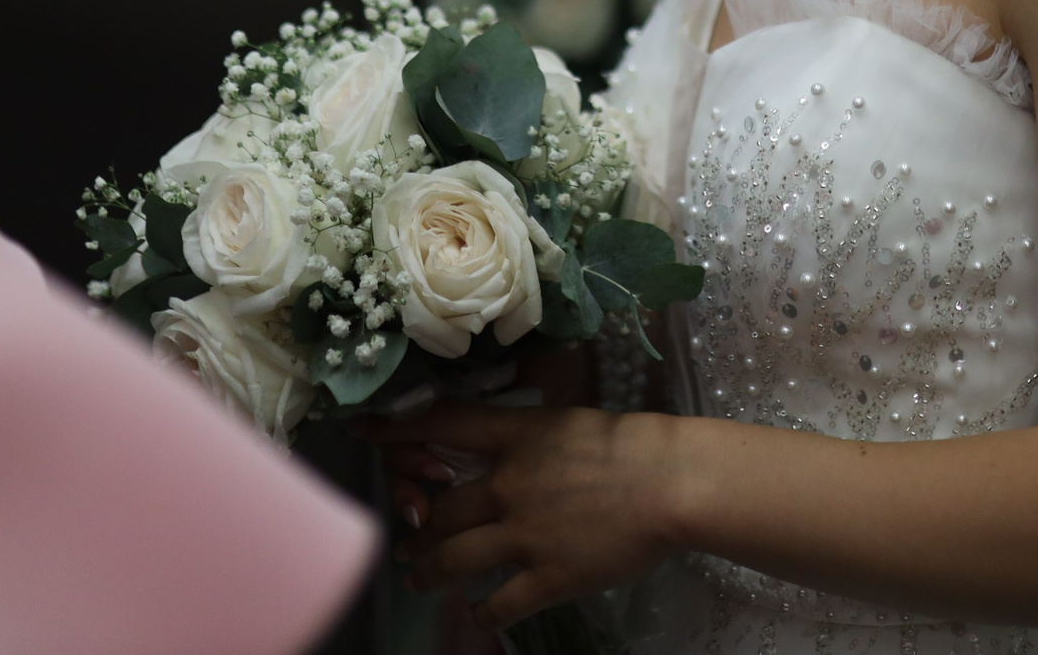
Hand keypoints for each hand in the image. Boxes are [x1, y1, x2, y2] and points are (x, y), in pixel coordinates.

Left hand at [369, 402, 682, 628]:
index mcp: (516, 437)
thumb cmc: (632, 444)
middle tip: (409, 539)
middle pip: (439, 510)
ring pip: (452, 559)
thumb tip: (506, 449)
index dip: (397, 428)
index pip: (441, 423)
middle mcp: (508, 485)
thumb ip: (528, 437)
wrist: (671, 482)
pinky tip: (478, 615)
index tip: (365, 430)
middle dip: (416, 528)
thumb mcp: (568, 422)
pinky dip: (482, 613)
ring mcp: (524, 534)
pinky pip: (498, 604)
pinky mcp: (548, 576)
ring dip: (429, 571)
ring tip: (418, 578)